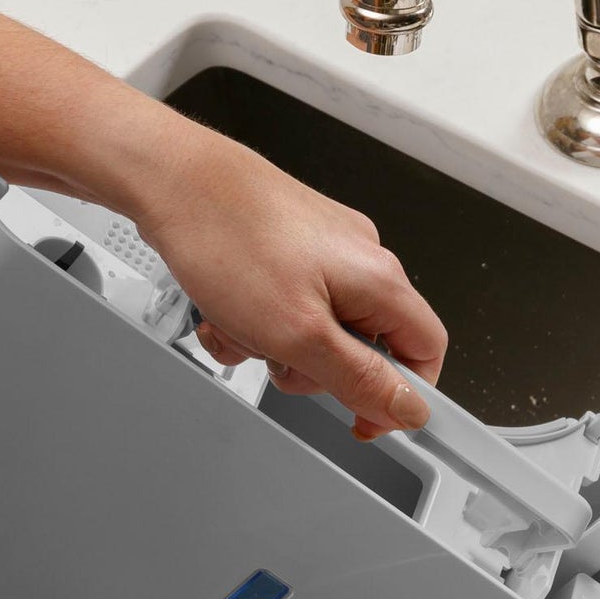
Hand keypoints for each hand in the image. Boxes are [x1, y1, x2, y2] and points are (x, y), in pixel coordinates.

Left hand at [119, 114, 448, 441]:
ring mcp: (325, 249)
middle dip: (318, 368)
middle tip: (279, 363)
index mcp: (379, 280)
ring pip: (319, 327)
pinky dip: (256, 320)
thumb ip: (359, 379)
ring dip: (276, 344)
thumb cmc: (229, 239)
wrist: (173, 179)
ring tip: (239, 328)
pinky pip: (288, 304)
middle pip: (367, 345)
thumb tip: (410, 408)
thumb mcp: (299, 334)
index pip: (426, 350)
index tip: (363, 419)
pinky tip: (226, 311)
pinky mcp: (291, 244)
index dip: (401, 394)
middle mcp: (361, 259)